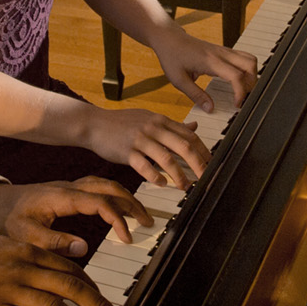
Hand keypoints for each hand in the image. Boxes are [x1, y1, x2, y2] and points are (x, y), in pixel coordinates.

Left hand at [0, 176, 152, 257]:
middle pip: (109, 187)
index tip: (127, 238)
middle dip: (131, 203)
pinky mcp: (70, 191)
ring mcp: (71, 187)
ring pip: (106, 184)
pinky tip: (121, 209)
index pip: (99, 202)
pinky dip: (115, 195)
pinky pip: (99, 187)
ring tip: (140, 216)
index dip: (117, 219)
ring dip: (126, 198)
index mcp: (62, 197)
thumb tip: (83, 248)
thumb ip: (53, 242)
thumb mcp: (26, 235)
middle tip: (147, 222)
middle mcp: (70, 188)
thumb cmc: (10, 220)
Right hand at [0, 236, 114, 305]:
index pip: (69, 268)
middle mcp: (24, 269)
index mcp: (28, 252)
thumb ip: (31, 255)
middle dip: (96, 303)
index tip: (101, 296)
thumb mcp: (5, 245)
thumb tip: (55, 265)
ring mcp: (11, 290)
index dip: (90, 284)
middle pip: (70, 286)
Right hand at [80, 105, 211, 189]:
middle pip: (183, 146)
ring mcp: (140, 139)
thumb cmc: (122, 123)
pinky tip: (161, 184)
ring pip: (166, 158)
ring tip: (185, 186)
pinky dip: (155, 176)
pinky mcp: (127, 151)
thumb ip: (172, 125)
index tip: (212, 164)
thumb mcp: (149, 118)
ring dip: (179, 175)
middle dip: (198, 164)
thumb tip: (194, 127)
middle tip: (206, 178)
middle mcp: (154, 128)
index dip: (203, 150)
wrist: (93, 123)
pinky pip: (144, 165)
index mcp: (161, 121)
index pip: (189, 135)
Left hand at [151, 25, 257, 114]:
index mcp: (211, 61)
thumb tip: (210, 109)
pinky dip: (246, 70)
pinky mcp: (223, 51)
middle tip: (243, 97)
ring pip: (249, 59)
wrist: (169, 38)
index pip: (236, 76)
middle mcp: (221, 54)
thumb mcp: (179, 80)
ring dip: (251, 75)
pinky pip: (242, 58)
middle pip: (250, 64)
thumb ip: (196, 95)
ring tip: (242, 90)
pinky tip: (236, 81)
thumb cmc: (172, 57)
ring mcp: (224, 51)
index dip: (241, 92)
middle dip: (252, 83)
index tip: (236, 104)